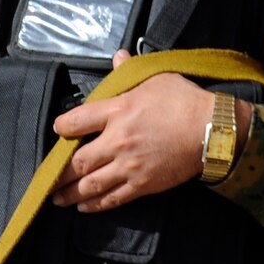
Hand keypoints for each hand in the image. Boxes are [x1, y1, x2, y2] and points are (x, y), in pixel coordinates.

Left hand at [51, 52, 225, 210]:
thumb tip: (117, 57)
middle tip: (49, 178)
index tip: (60, 130)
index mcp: (118, 111)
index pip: (74, 122)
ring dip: (69, 194)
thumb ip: (130, 70)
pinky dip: (94, 205)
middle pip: (75, 161)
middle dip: (58, 172)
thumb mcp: (157, 77)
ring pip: (89, 185)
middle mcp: (117, 141)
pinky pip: (112, 198)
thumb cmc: (185, 100)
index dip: (62, 126)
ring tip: (59, 199)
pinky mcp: (142, 184)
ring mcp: (128, 166)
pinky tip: (84, 206)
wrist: (214, 130)